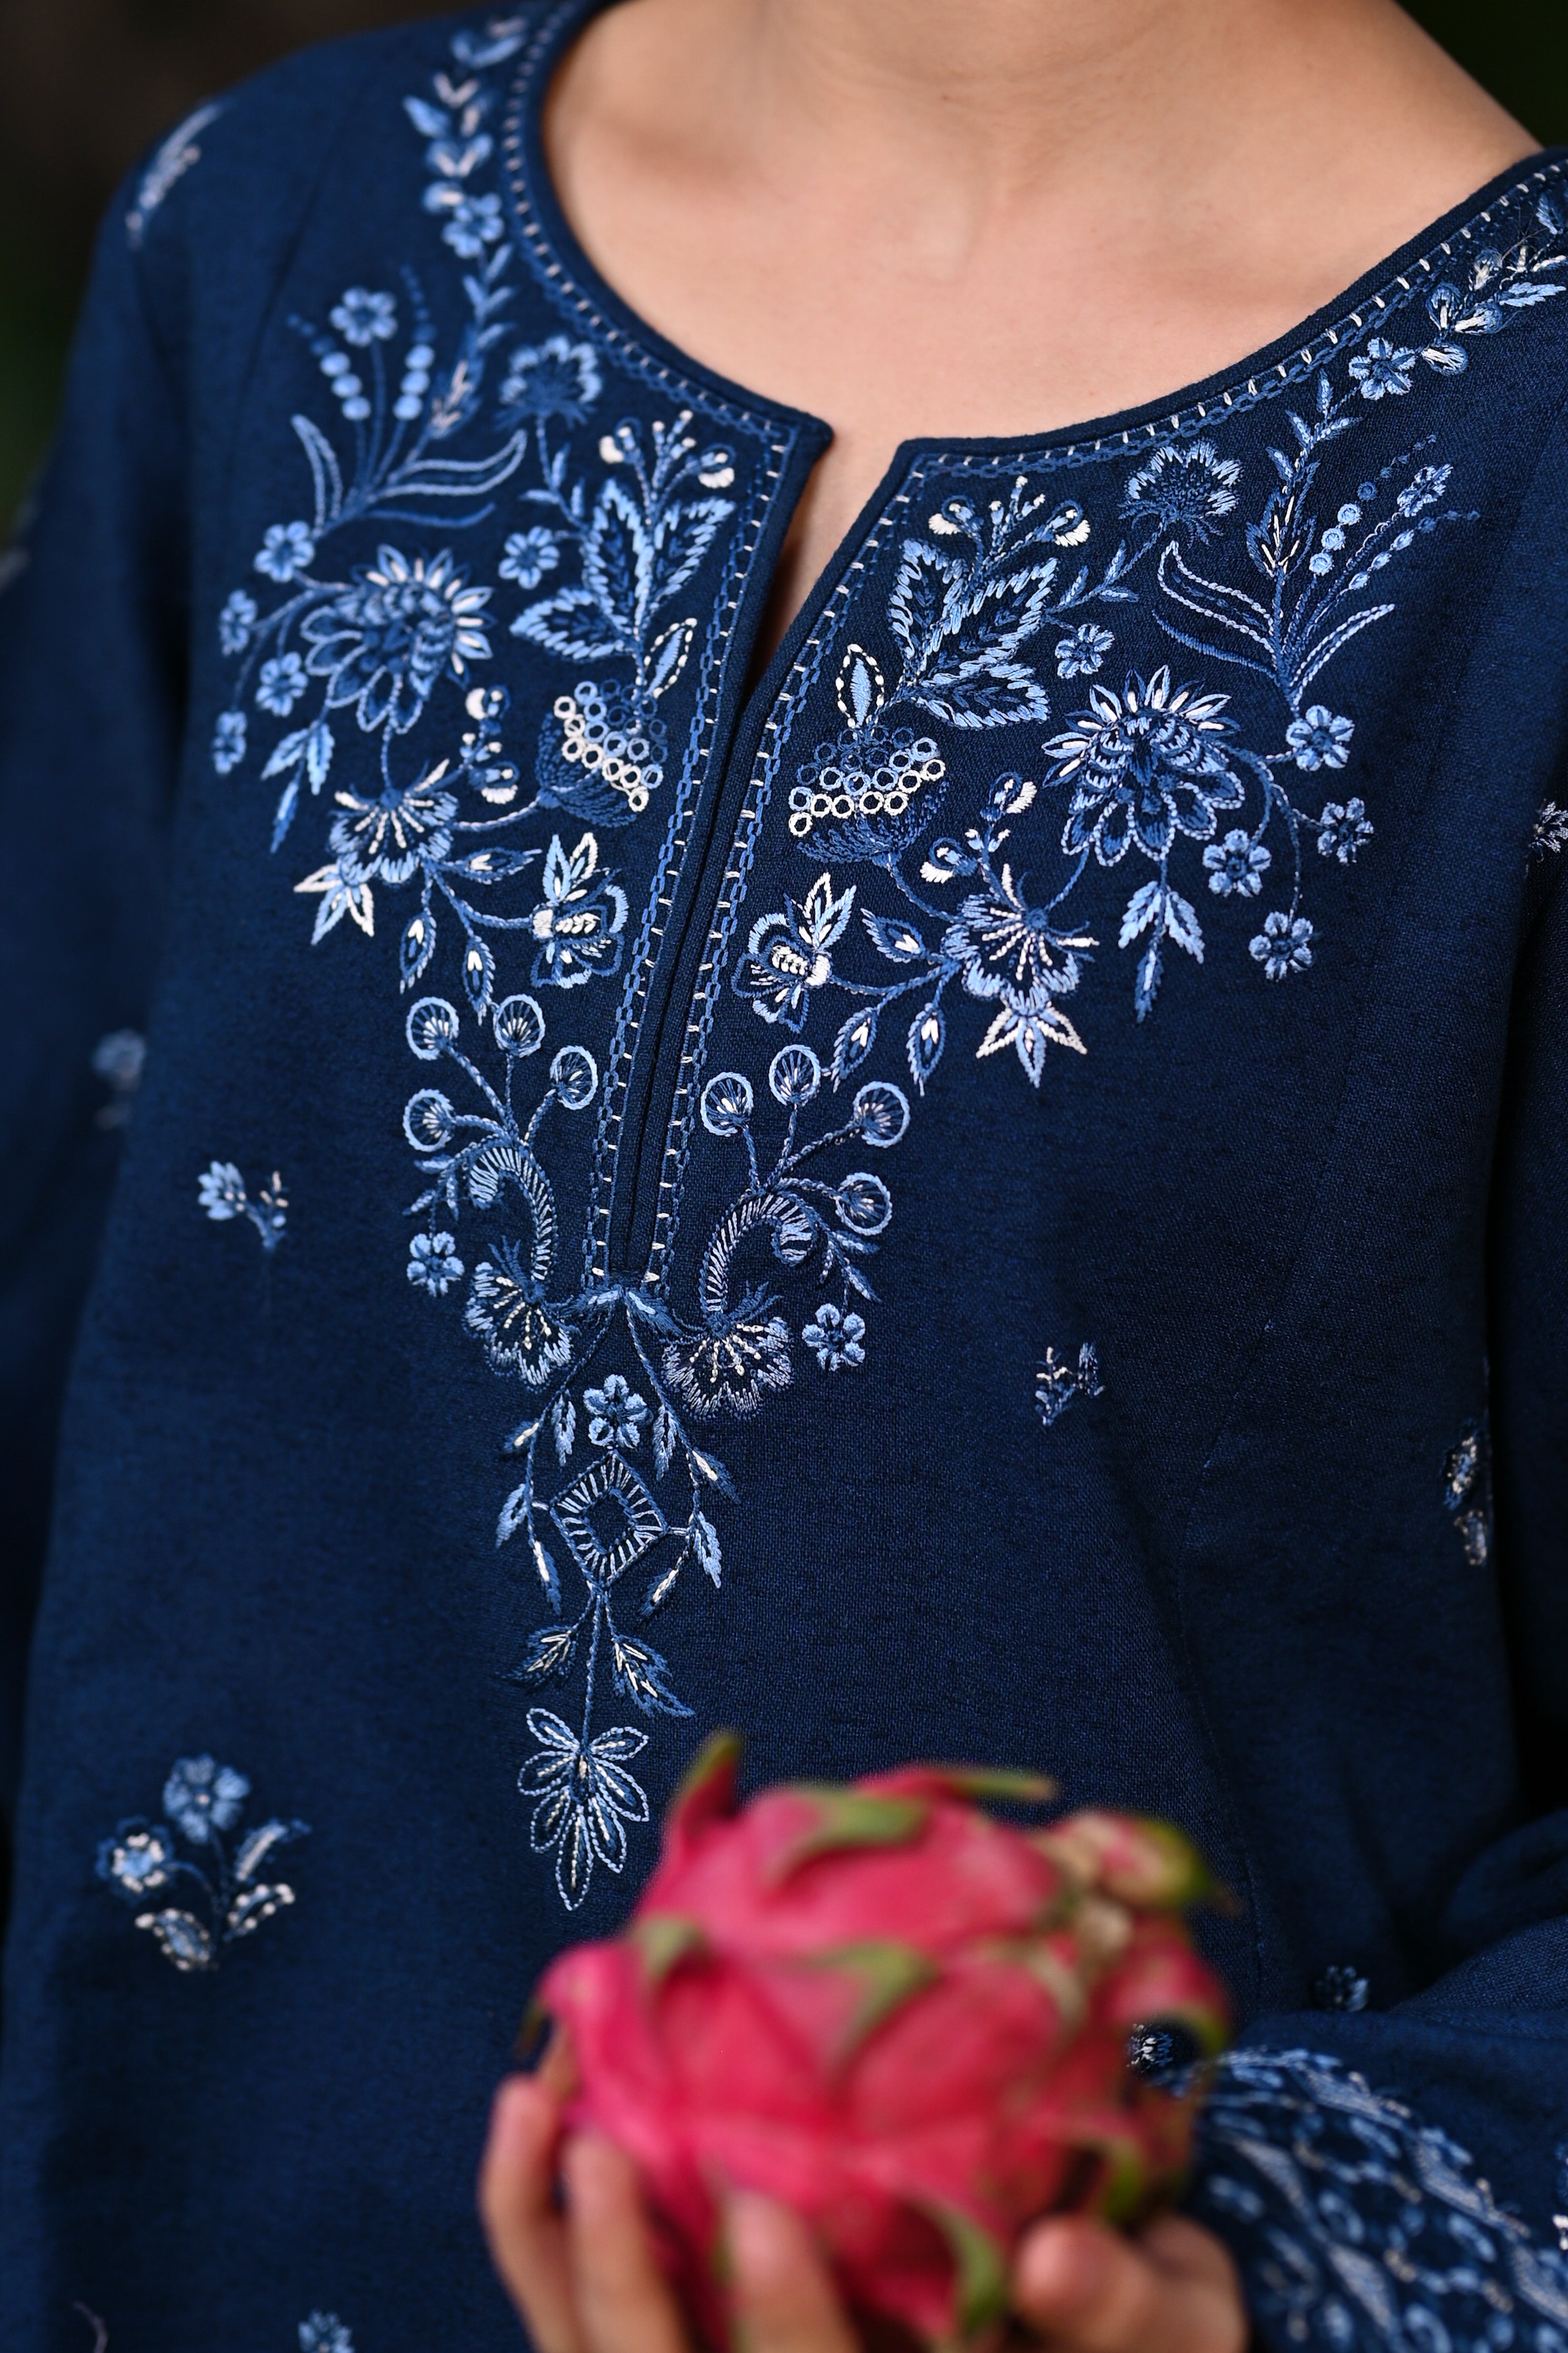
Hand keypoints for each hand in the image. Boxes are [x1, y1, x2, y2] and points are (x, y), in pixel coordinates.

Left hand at [479, 2068, 1248, 2352]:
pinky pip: (573, 2315)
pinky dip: (537, 2224)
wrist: (1100, 2324)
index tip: (767, 2214)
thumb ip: (1122, 2307)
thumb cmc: (1136, 2326)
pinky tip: (532, 2109)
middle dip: (629, 2292)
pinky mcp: (679, 2343)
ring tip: (543, 2107)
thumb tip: (1052, 2266)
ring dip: (556, 2249)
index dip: (786, 2328)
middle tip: (606, 2152)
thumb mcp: (1169, 2328)